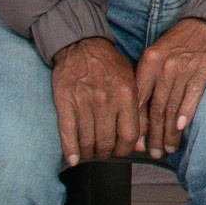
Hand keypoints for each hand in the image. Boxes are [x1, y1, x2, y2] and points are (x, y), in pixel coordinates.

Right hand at [50, 36, 142, 166]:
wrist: (82, 46)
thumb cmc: (109, 66)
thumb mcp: (131, 81)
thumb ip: (136, 110)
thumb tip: (140, 143)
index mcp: (126, 95)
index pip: (129, 134)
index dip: (125, 149)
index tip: (121, 151)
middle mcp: (106, 100)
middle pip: (107, 141)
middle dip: (106, 152)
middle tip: (104, 152)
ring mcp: (84, 102)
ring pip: (88, 140)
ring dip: (90, 152)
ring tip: (91, 152)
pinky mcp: (65, 103)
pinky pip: (68, 133)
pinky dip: (70, 150)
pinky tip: (73, 159)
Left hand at [134, 17, 205, 158]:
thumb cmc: (180, 41)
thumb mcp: (156, 54)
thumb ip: (147, 80)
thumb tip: (140, 113)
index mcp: (148, 63)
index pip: (139, 100)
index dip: (138, 125)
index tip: (137, 144)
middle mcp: (164, 67)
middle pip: (156, 108)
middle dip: (154, 135)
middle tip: (155, 153)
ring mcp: (183, 68)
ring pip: (173, 107)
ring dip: (170, 131)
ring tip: (169, 148)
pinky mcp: (203, 69)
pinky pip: (192, 96)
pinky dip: (186, 113)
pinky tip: (182, 128)